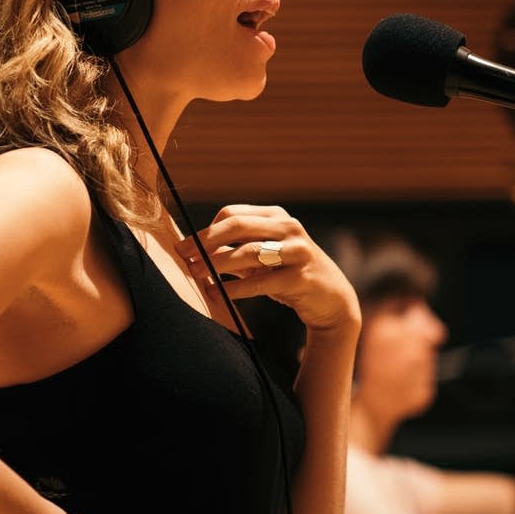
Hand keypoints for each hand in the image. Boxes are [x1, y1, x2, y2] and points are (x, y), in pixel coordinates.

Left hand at [177, 204, 360, 333]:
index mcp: (276, 216)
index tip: (186, 247)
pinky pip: (260, 281)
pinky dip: (234, 288)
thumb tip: (193, 250)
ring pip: (248, 251)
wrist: (331, 299)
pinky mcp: (301, 277)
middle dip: (205, 242)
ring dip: (216, 264)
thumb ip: (234, 250)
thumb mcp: (263, 257)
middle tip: (184, 257)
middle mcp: (289, 227)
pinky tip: (217, 294)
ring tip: (196, 275)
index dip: (205, 230)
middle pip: (237, 225)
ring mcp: (298, 250)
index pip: (231, 214)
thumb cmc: (288, 274)